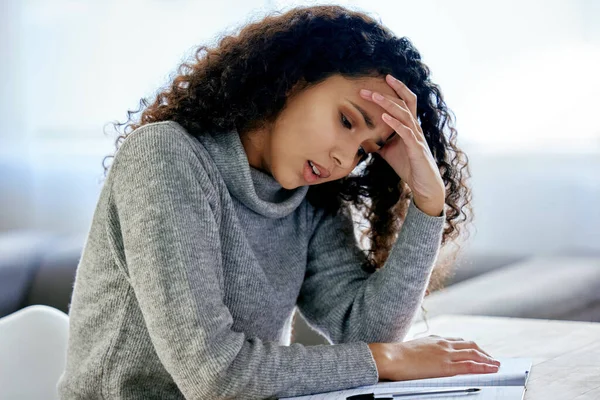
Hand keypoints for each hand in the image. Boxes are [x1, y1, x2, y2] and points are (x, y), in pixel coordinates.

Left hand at [359, 74, 444, 213]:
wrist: (424, 185)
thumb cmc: (408, 166)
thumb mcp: (388, 152)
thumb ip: (378, 142)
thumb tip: (360, 137)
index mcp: (409, 126)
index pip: (405, 101)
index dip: (397, 88)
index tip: (384, 77)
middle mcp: (415, 128)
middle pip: (404, 103)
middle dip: (387, 93)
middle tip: (367, 88)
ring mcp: (417, 137)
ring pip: (404, 114)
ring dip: (388, 104)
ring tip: (373, 96)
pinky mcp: (416, 149)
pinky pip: (406, 133)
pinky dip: (394, 123)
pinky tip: (384, 118)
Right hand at [367, 335, 500, 381]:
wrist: (391, 357)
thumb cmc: (397, 355)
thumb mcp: (414, 348)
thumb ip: (425, 350)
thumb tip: (427, 357)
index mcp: (435, 339)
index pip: (459, 341)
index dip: (472, 346)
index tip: (479, 351)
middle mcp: (444, 344)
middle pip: (470, 345)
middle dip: (484, 352)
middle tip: (492, 359)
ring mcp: (446, 354)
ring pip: (474, 354)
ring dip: (488, 360)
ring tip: (497, 365)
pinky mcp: (446, 367)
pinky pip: (469, 366)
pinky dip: (483, 367)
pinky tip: (491, 370)